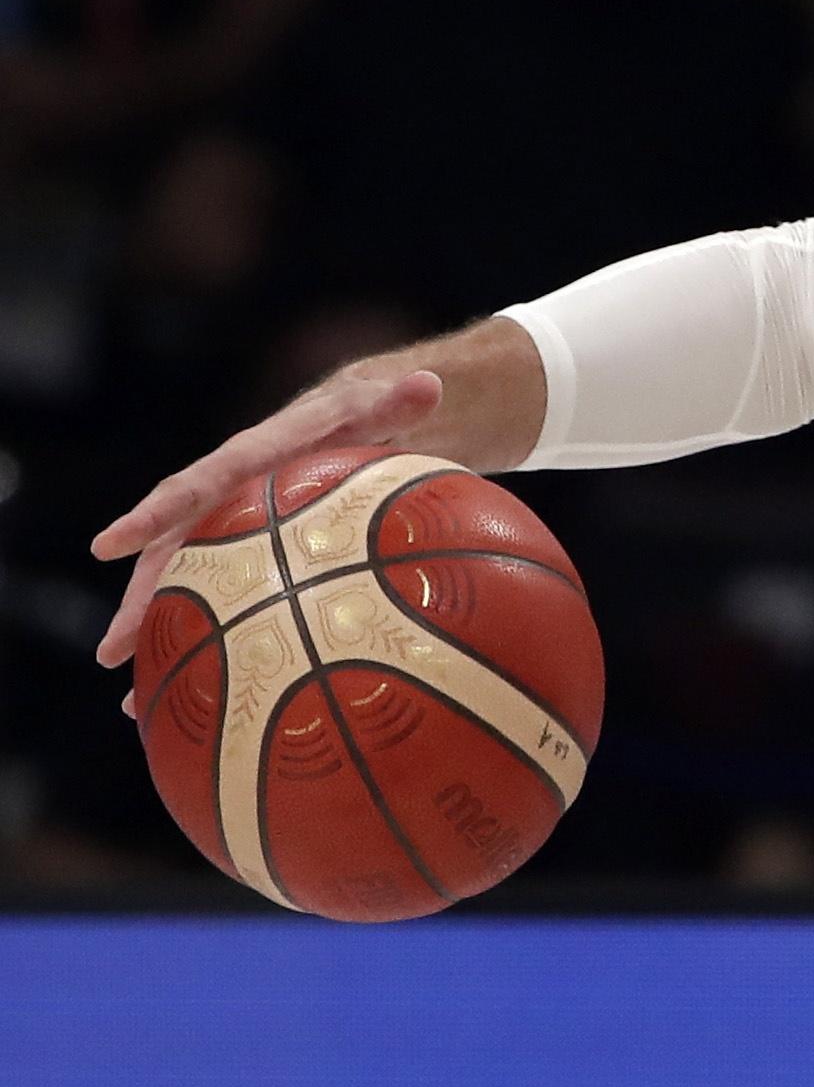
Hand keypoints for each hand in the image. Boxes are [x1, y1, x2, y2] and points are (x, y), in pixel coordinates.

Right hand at [89, 360, 446, 682]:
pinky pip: (227, 603)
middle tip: (111, 652)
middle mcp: (231, 496)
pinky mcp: (255, 558)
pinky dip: (212, 646)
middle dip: (140, 602)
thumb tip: (430, 384)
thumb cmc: (376, 414)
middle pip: (175, 553)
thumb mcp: (388, 406)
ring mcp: (237, 531)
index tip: (109, 544)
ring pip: (188, 588)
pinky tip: (201, 702)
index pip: (200, 484)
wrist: (365, 420)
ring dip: (161, 640)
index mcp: (255, 456)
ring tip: (135, 700)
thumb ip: (401, 401)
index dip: (156, 514)